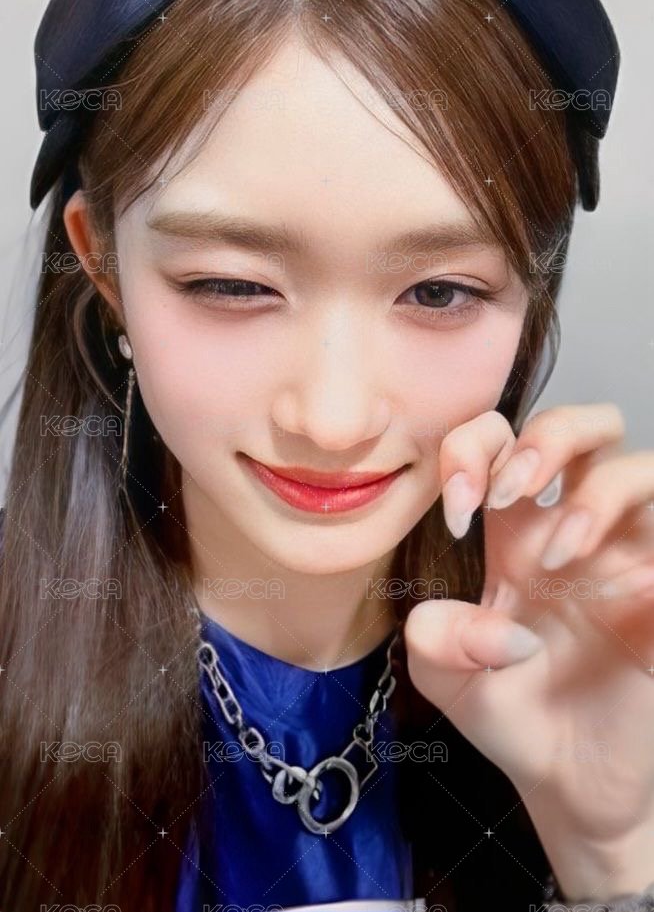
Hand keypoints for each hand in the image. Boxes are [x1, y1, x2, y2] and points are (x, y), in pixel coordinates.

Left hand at [404, 404, 653, 899]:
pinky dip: (653, 561)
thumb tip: (492, 624)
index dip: (473, 450)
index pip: (499, 440)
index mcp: (513, 529)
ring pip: (641, 469)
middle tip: (511, 493)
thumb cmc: (505, 710)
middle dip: (549, 436)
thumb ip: (435, 637)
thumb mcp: (444, 676)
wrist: (566, 782)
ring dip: (598, 495)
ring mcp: (628, 558)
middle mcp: (574, 527)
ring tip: (559, 558)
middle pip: (585, 425)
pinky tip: (630, 595)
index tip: (459, 513)